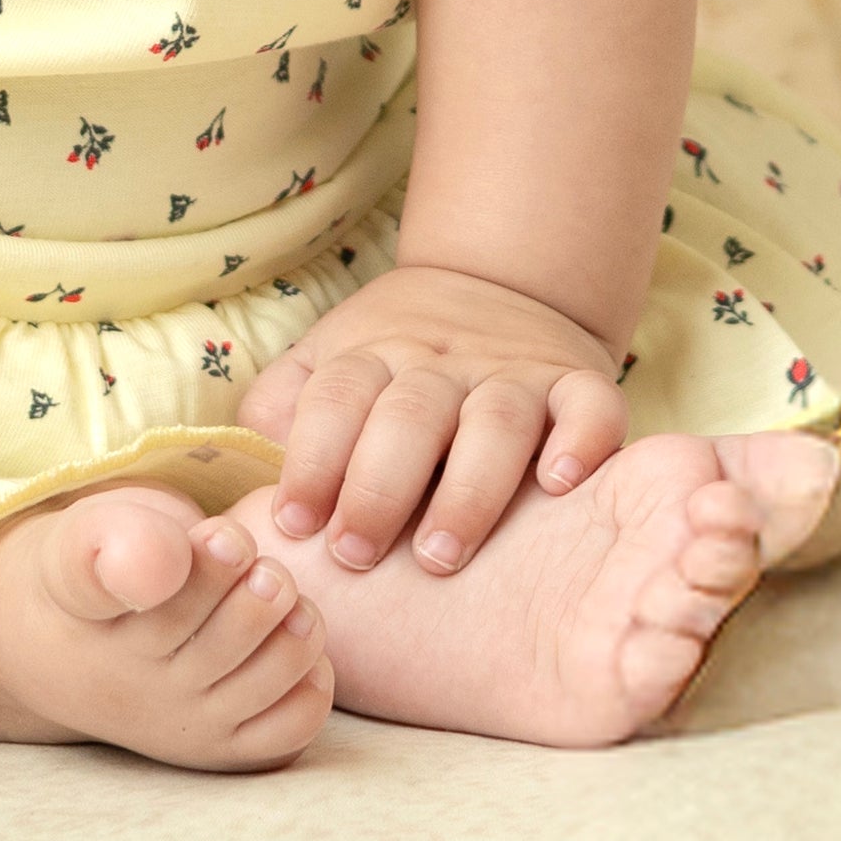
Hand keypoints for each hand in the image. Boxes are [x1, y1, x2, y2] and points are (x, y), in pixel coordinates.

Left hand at [233, 262, 624, 574]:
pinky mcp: (577, 382)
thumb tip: (250, 449)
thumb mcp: (332, 359)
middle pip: (409, 414)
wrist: (497, 285)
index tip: (292, 525)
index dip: (310, 460)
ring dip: (467, 490)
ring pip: (494, 422)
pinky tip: (559, 484)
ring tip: (439, 555)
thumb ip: (288, 403)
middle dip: (377, 487)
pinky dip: (581, 443)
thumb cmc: (397, 359)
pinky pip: (590, 407)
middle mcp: (444, 361)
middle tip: (354, 554)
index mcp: (376, 355)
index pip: (337, 398)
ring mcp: (514, 372)